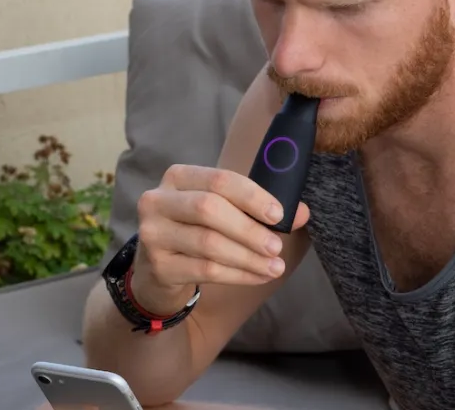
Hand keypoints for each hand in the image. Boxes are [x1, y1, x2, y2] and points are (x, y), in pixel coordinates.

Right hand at [130, 164, 309, 313]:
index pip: (219, 179)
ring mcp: (153, 233)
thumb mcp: (224, 213)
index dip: (252, 196)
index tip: (279, 214)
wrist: (158, 271)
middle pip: (209, 208)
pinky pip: (205, 270)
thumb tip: (301, 212)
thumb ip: (259, 208)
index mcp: (178, 177)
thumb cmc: (197, 231)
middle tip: (277, 247)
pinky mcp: (158, 266)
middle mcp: (157, 201)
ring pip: (208, 243)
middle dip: (249, 229)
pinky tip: (258, 277)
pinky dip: (238, 275)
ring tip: (274, 267)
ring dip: (248, 257)